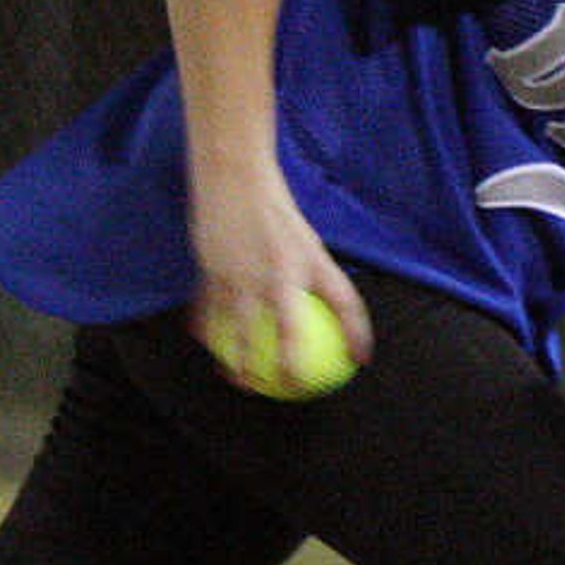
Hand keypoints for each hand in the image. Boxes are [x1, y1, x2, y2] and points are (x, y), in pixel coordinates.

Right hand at [184, 167, 368, 373]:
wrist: (233, 175)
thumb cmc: (274, 208)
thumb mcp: (304, 240)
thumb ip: (313, 273)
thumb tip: (325, 305)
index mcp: (309, 261)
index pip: (343, 304)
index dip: (356, 334)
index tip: (359, 361)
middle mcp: (278, 272)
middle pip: (285, 333)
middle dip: (285, 369)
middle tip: (283, 389)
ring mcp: (242, 273)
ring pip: (239, 330)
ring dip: (237, 360)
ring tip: (236, 379)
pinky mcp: (212, 269)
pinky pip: (208, 310)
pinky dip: (207, 328)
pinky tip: (204, 343)